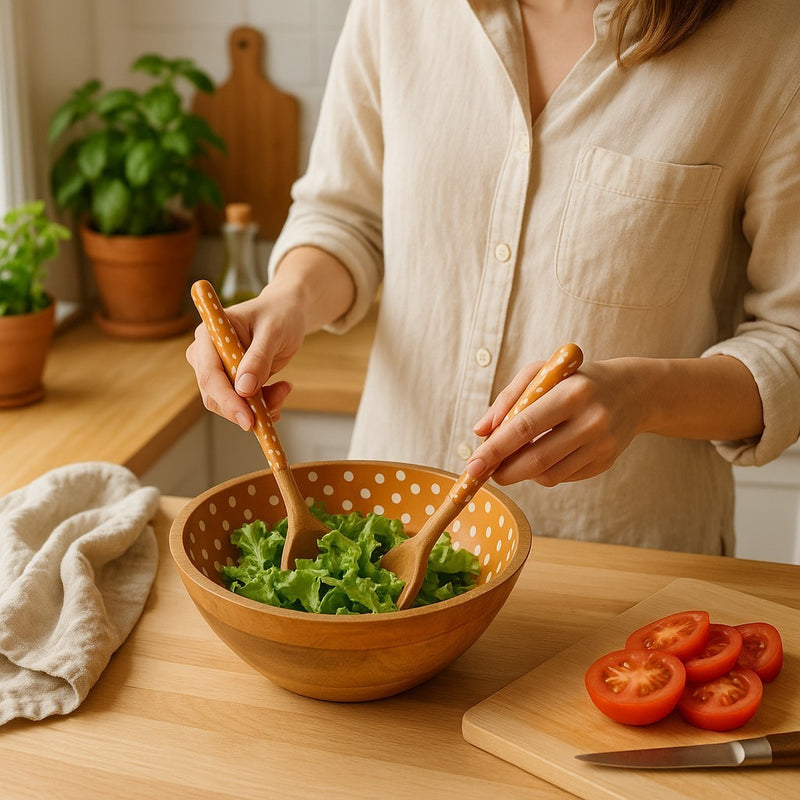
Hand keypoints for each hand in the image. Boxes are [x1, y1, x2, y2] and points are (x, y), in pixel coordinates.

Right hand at [186, 284, 303, 430]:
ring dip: (259, 406)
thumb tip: (243, 389)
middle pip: (214, 395)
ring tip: (284, 389)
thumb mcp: (273, 332)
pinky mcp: (231, 381)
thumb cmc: (278, 315)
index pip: (210, 374)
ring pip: (228, 404)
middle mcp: (206, 354)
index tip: (247, 418)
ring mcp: (217, 369)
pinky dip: (262, 406)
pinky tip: (280, 392)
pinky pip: (241, 404)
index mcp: (209, 335)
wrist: (286, 315)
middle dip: (245, 407)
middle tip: (275, 409)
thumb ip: (258, 359)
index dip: (227, 399)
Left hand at [466, 358, 647, 486]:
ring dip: (522, 473)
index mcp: (572, 393)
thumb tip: (481, 431)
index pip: (525, 427)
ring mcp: (602, 445)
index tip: (473, 464)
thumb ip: (508, 399)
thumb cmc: (575, 380)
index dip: (495, 449)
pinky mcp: (605, 462)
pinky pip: (563, 477)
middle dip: (504, 471)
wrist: (633, 392)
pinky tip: (545, 455)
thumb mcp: (541, 374)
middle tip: (486, 472)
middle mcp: (591, 421)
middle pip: (537, 459)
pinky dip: (544, 471)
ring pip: (548, 474)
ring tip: (514, 458)